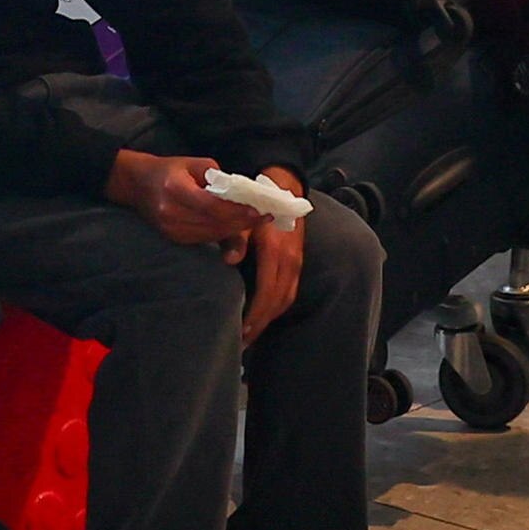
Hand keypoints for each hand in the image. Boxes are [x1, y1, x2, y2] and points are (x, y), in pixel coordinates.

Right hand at [106, 148, 260, 255]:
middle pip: (214, 224)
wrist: (137, 184)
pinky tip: (234, 226)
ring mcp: (170, 229)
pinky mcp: (173, 238)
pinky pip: (204, 239)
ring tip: (254, 220)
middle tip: (265, 216)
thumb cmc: (168, 169)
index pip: (212, 206)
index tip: (259, 210)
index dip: (237, 211)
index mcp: (175, 189)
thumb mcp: (193, 163)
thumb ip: (218, 178)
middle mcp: (171, 213)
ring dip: (235, 229)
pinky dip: (221, 233)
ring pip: (212, 234)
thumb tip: (243, 194)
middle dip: (242, 222)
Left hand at [240, 199, 305, 339]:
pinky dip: (277, 308)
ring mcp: (296, 262)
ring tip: (250, 335)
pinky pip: (289, 292)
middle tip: (242, 342)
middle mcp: (289, 259)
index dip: (255, 314)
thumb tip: (230, 261)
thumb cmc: (256, 203)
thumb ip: (235, 238)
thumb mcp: (242, 217)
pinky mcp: (298, 263)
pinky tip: (263, 316)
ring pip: (285, 300)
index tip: (241, 331)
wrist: (284, 187)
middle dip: (260, 324)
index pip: (267, 291)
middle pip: (277, 302)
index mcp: (275, 250)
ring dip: (268, 319)